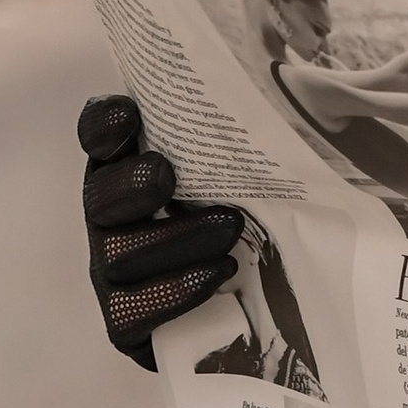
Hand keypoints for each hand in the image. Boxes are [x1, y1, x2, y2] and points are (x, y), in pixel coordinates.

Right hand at [78, 93, 243, 368]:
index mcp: (132, 168)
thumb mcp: (254, 174)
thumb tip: (308, 84)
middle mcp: (113, 218)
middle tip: (166, 175)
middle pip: (100, 196)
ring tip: (229, 226)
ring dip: (172, 238)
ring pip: (118, 254)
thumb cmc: (253, 221)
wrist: (253, 313)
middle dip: (129, 183)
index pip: (100, 136)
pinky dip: (175, 291)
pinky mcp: (126, 323)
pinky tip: (219, 273)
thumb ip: (254, 137)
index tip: (128, 112)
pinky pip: (133, 311)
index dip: (105, 123)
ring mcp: (113, 272)